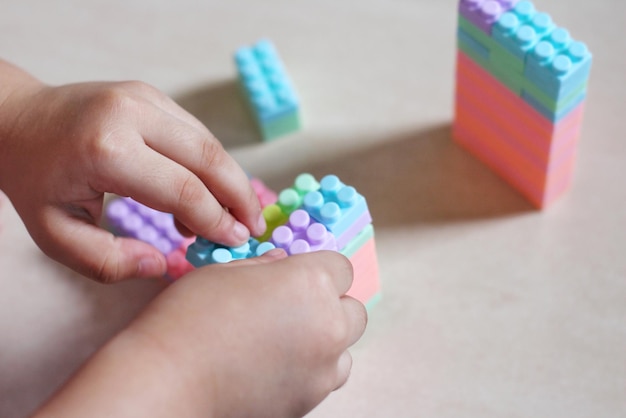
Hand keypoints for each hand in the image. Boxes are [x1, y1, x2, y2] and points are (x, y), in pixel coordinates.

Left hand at [0, 62, 264, 281]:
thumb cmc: (35, 179)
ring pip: (208, 143)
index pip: (183, 189)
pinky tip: (208, 192)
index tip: (236, 242)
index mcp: (107, 150)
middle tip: (253, 228)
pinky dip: (211, 164)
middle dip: (240, 197)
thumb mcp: (55, 235)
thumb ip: (108, 262)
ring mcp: (144, 98)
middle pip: (209, 159)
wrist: (17, 120)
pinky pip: (196, 133)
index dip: (217, 220)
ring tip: (233, 215)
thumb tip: (163, 264)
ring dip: (229, 180)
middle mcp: (131, 114)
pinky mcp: (151, 95)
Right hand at [131, 250, 366, 416]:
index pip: (342, 268)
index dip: (320, 270)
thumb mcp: (225, 272)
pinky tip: (276, 366)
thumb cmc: (189, 319)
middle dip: (330, 305)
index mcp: (310, 283)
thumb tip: (283, 263)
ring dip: (325, 341)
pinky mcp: (309, 401)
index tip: (300, 276)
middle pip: (353, 309)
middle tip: (293, 308)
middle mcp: (327, 325)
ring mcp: (322, 369)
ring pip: (344, 349)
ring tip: (284, 341)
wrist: (167, 381)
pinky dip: (312, 371)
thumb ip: (265, 266)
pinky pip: (325, 379)